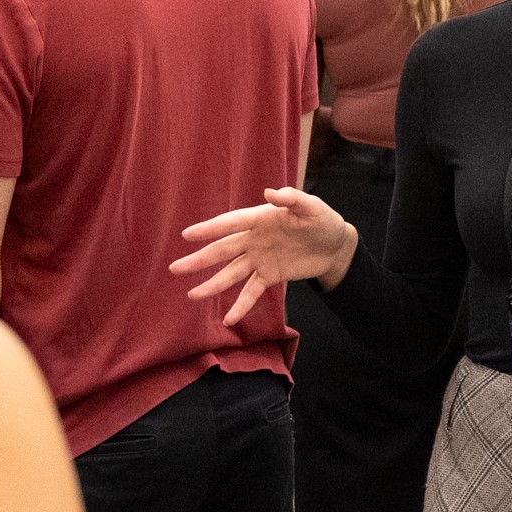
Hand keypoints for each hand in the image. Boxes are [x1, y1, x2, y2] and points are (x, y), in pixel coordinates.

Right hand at [170, 187, 355, 326]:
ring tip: (192, 295)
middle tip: (175, 268)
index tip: (186, 235)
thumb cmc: (322, 220)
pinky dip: (241, 305)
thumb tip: (270, 192)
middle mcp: (254, 239)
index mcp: (260, 218)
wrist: (335, 245)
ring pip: (231, 273)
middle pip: (222, 251)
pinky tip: (228, 318)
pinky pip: (252, 292)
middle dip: (199, 260)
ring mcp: (260, 259)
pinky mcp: (270, 276)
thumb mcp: (311, 206)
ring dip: (212, 285)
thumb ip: (291, 199)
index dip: (209, 229)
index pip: (230, 224)